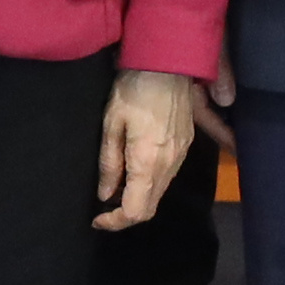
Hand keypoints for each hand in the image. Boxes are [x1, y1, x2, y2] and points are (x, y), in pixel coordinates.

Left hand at [98, 68, 209, 231]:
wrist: (168, 62)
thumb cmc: (133, 89)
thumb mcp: (111, 123)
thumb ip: (109, 163)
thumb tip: (105, 195)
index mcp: (148, 162)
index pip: (135, 211)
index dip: (114, 222)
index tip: (97, 219)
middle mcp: (169, 165)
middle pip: (150, 207)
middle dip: (126, 214)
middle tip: (104, 207)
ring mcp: (182, 156)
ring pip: (160, 193)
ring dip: (139, 198)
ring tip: (116, 187)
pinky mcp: (187, 145)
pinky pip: (168, 176)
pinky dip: (151, 183)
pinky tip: (135, 169)